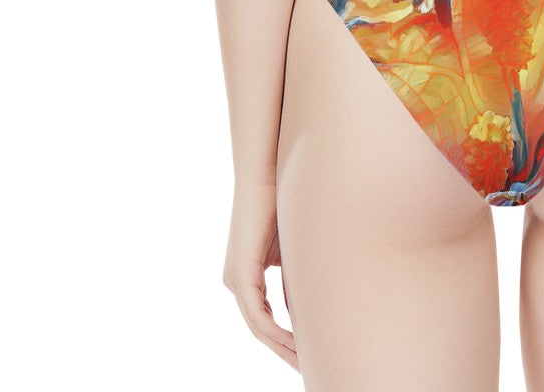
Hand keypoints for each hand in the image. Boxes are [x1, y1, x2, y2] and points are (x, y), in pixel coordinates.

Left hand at [222, 181, 298, 370]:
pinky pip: (256, 314)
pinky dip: (275, 330)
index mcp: (247, 276)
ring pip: (257, 327)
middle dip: (285, 351)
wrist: (265, 175)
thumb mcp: (291, 249)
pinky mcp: (240, 274)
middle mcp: (236, 282)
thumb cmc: (281, 203)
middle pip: (260, 329)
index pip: (265, 319)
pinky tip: (294, 341)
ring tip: (304, 361)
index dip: (286, 340)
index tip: (308, 352)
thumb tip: (306, 303)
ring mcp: (235, 280)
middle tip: (307, 368)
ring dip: (282, 347)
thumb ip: (294, 276)